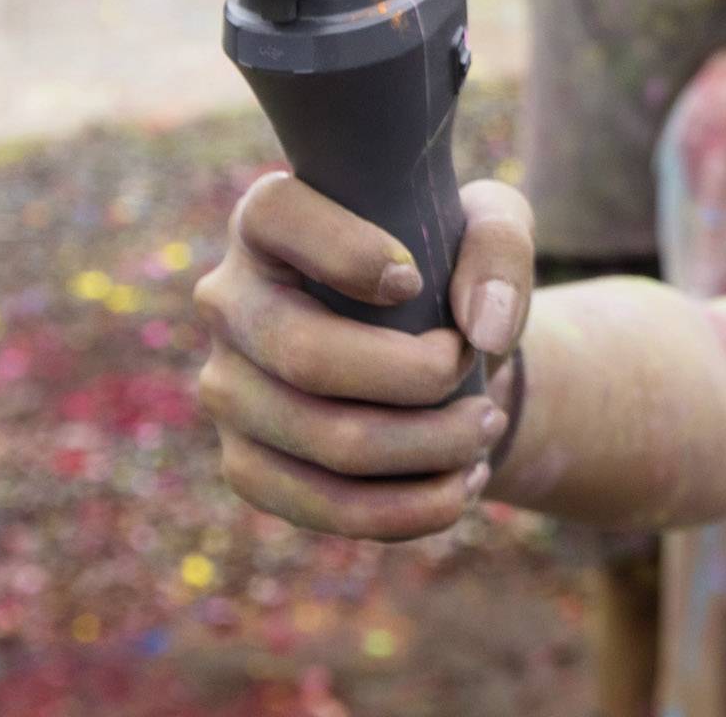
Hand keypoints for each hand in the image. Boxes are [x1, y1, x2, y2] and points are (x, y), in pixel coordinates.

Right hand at [193, 172, 536, 540]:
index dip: (347, 251)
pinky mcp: (247, 466)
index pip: (276, 216)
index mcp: (267, 220)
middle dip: (418, 376)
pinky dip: (412, 507)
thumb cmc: (446, 269)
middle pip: (307, 357)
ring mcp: (228, 391)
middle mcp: (228, 303)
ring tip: (486, 425)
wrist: (425, 350)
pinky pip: (326, 508)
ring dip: (431, 445)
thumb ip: (498, 246)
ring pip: (330, 441)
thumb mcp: (488, 225)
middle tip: (476, 365)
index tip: (414, 280)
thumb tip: (484, 328)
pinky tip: (461, 482)